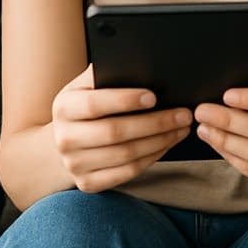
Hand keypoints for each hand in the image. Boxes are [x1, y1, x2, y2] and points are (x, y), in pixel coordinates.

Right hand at [51, 66, 191, 192]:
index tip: (153, 96)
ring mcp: (74, 164)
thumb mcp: (89, 85)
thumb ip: (110, 73)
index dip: (125, 100)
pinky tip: (166, 144)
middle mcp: (65, 137)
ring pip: (125, 155)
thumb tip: (144, 64)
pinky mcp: (88, 183)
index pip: (94, 104)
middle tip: (183, 114)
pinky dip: (151, 158)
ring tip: (181, 128)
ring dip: (160, 141)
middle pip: (114, 132)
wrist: (66, 139)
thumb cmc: (87, 104)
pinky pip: (127, 173)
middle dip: (155, 123)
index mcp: (64, 106)